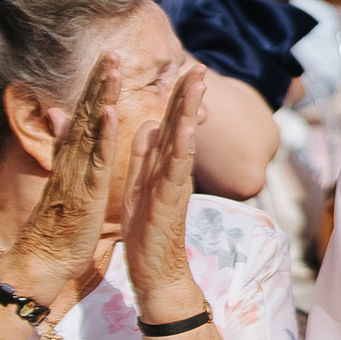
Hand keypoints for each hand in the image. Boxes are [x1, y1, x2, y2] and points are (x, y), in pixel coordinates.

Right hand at [1, 57, 121, 318]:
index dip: (96, 88)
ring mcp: (78, 173)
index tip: (108, 60)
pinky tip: (110, 112)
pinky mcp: (86, 191)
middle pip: (86, 113)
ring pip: (91, 128)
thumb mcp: (65, 182)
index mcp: (73, 160)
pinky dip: (102, 135)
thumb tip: (60, 121)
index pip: (85, 117)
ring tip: (112, 68)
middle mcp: (72, 160)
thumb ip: (64, 150)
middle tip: (112, 50)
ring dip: (101, 96)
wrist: (43, 260)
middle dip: (99, 81)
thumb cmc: (58, 226)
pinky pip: (96, 159)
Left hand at [124, 64, 207, 310]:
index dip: (178, 96)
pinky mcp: (169, 202)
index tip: (186, 69)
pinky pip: (176, 171)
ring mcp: (174, 186)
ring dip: (190, 112)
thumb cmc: (148, 233)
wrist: (155, 272)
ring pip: (184, 142)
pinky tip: (184, 128)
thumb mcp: (140, 186)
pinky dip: (181, 148)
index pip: (171, 124)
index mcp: (162, 166)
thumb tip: (148, 125)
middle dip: (190, 96)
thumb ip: (144, 157)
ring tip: (197, 85)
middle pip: (182, 126)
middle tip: (200, 67)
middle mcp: (173, 172)